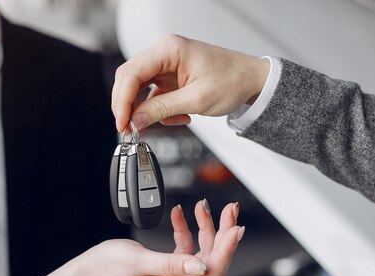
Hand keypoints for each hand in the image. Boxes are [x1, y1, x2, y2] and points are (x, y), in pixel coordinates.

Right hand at [36, 200, 243, 275]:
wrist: (92, 269)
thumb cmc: (109, 267)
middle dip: (223, 233)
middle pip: (213, 259)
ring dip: (206, 227)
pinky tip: (180, 214)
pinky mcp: (170, 264)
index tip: (236, 228)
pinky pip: (186, 245)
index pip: (212, 271)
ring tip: (204, 205)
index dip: (227, 250)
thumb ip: (171, 264)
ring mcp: (176, 274)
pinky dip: (185, 228)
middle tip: (230, 210)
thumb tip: (202, 266)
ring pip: (203, 250)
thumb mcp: (138, 262)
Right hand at [111, 35, 269, 132]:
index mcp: (170, 49)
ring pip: (139, 88)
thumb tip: (136, 120)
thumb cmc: (233, 80)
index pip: (132, 74)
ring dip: (143, 110)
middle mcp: (165, 53)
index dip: (122, 101)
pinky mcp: (170, 77)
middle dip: (128, 106)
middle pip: (130, 79)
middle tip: (129, 128)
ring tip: (154, 125)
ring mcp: (166, 65)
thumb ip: (162, 110)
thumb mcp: (196, 100)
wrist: (252, 81)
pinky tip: (176, 117)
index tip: (122, 123)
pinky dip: (158, 110)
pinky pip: (153, 95)